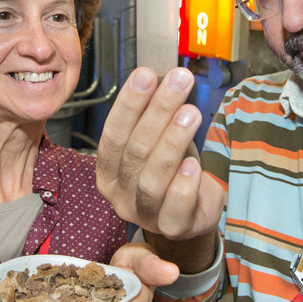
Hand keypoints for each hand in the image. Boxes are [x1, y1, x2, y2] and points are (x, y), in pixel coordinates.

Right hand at [96, 66, 223, 241]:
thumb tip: (160, 75)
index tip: (147, 74)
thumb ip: (153, 116)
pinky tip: (194, 164)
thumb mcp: (159, 141)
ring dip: (171, 142)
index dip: (129, 104)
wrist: (193, 212)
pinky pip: (175, 207)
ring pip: (151, 178)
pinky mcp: (172, 228)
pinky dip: (184, 184)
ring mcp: (144, 214)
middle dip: (158, 111)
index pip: (113, 134)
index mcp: (108, 171)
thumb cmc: (172, 172)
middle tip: (179, 81)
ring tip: (190, 113)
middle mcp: (119, 194)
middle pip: (134, 151)